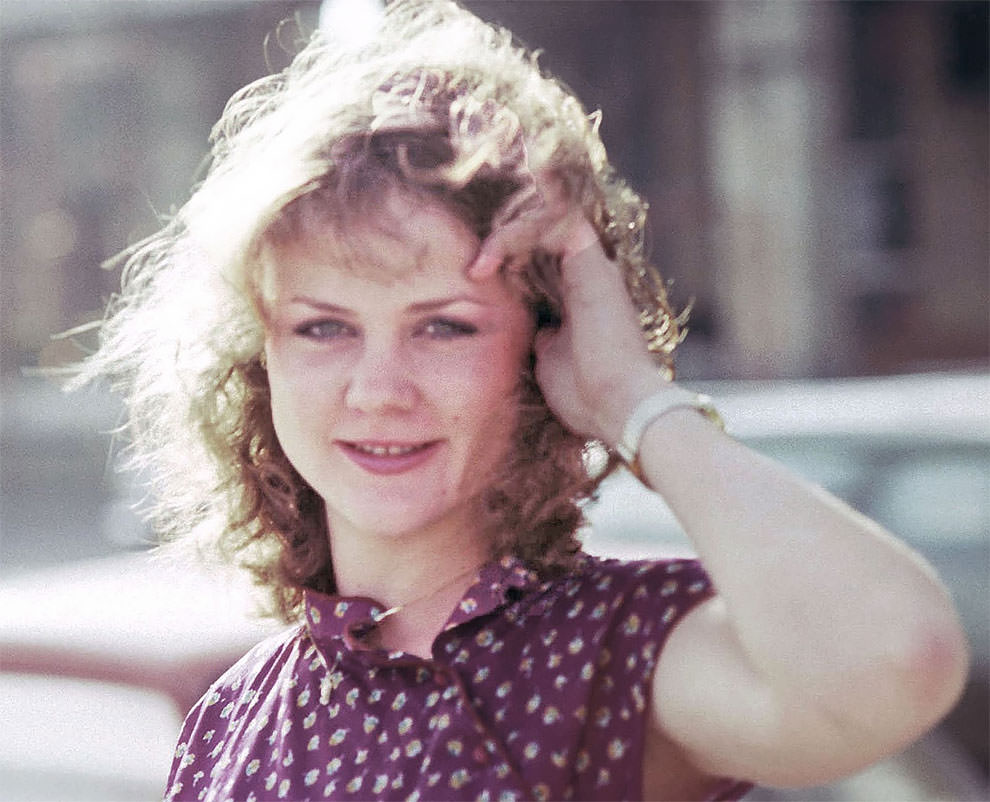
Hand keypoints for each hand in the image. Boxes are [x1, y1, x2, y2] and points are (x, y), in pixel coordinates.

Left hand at [468, 173, 664, 444]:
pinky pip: (555, 218)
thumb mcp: (549, 360)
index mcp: (580, 295)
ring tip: (481, 264)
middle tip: (477, 268)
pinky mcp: (590, 260)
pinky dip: (520, 229)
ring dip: (507, 234)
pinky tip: (494, 253)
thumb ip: (541, 337)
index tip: (478, 277)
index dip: (509, 255)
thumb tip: (533, 330)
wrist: (614, 406)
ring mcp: (592, 264)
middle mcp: (589, 273)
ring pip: (547, 218)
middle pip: (543, 231)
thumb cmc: (585, 394)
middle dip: (504, 240)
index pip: (542, 256)